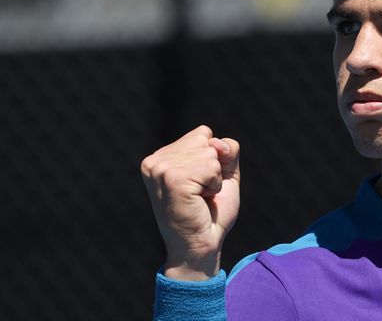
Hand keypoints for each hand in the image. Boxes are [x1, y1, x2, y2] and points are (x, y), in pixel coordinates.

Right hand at [141, 125, 240, 280]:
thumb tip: (216, 142)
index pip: (203, 134)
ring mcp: (161, 168)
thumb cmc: (211, 214)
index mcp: (160, 157)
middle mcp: (155, 160)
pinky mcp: (172, 178)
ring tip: (199, 199)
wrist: (201, 247)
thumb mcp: (223, 175)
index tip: (200, 185)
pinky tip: (199, 201)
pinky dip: (215, 185)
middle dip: (214, 169)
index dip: (214, 159)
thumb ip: (226, 151)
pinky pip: (212, 167)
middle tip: (200, 195)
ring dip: (214, 179)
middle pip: (207, 141)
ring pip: (211, 153)